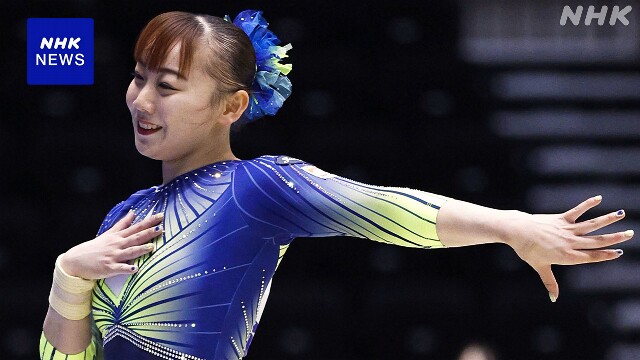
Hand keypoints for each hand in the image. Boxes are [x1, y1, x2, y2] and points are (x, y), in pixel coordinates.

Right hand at [59, 210, 163, 278]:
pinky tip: (136, 269)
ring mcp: (113, 256)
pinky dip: (128, 269)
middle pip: (135, 238)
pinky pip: (120, 269)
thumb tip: (134, 213)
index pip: (136, 227)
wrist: (76, 260)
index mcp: (118, 236)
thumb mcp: (110, 233)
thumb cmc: (96, 246)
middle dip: (148, 233)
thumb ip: (123, 224)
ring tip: (151, 247)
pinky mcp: (109, 268)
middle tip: (160, 228)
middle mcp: (117, 245)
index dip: (149, 221)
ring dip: (140, 249)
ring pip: (129, 252)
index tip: (161, 216)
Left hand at [504, 195, 632, 301]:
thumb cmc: (527, 250)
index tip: (620, 252)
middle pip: (596, 241)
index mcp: (567, 256)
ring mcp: (566, 230)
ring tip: (621, 214)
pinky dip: (587, 204)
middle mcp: (570, 243)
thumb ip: (550, 282)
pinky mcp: (561, 219)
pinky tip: (599, 198)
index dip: (606, 255)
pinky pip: (577, 211)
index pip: (591, 256)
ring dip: (607, 219)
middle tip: (630, 233)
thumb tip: (554, 299)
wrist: (517, 231)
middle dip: (614, 238)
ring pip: (591, 225)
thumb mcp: (540, 267)